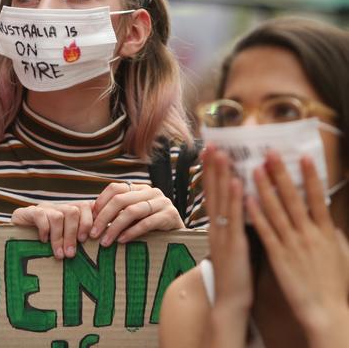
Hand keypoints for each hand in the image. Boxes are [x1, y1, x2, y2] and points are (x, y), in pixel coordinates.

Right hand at [11, 201, 92, 259]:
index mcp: (70, 211)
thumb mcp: (65, 241)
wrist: (15, 237)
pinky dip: (44, 230)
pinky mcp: (29, 212)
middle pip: (74, 211)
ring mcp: (44, 208)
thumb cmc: (46, 244)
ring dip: (59, 238)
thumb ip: (79, 239)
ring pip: (58, 216)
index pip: (87, 207)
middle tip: (71, 254)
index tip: (90, 239)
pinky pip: (40, 216)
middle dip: (73, 234)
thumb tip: (98, 244)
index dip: (90, 222)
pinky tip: (43, 241)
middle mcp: (58, 207)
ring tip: (59, 254)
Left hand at [90, 181, 183, 246]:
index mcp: (140, 188)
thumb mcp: (133, 216)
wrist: (179, 238)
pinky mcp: (170, 215)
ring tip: (105, 241)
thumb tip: (90, 217)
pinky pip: (146, 223)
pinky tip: (121, 241)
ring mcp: (162, 202)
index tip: (90, 219)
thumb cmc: (151, 227)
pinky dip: (131, 232)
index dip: (100, 202)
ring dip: (115, 227)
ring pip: (132, 211)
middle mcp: (151, 191)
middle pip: (120, 200)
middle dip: (104, 217)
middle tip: (93, 234)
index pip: (115, 188)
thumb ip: (118, 212)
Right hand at [204, 147, 252, 312]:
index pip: (211, 193)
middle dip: (212, 166)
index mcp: (215, 227)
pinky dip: (235, 199)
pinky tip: (236, 182)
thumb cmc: (234, 276)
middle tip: (211, 144)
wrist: (229, 301)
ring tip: (222, 153)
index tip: (208, 152)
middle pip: (213, 191)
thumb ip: (231, 227)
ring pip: (221, 199)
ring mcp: (223, 234)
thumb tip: (238, 209)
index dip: (209, 172)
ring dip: (221, 175)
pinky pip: (234, 218)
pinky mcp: (234, 243)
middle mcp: (216, 227)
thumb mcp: (230, 246)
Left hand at [247, 152, 348, 340]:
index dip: (310, 177)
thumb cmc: (333, 284)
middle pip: (293, 198)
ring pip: (276, 210)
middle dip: (281, 174)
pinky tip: (247, 200)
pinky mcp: (278, 256)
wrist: (326, 311)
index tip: (303, 157)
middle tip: (270, 153)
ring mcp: (293, 244)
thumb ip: (332, 234)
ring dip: (264, 188)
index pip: (317, 198)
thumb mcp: (339, 254)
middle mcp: (309, 234)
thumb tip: (328, 219)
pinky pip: (265, 231)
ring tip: (253, 169)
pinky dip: (256, 214)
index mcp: (326, 232)